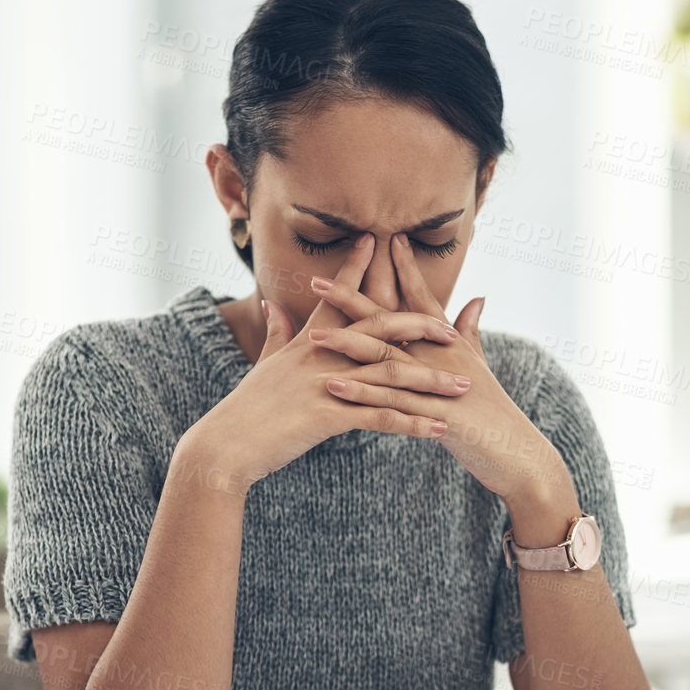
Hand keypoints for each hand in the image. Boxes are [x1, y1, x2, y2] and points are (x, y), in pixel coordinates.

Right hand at [182, 234, 475, 489]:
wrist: (224, 446)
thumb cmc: (245, 410)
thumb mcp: (262, 365)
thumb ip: (274, 333)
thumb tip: (271, 305)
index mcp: (306, 343)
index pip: (339, 300)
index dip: (358, 270)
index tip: (377, 243)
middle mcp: (319, 357)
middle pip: (378, 332)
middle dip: (419, 327)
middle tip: (452, 329)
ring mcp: (325, 384)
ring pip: (390, 377)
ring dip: (431, 382)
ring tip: (464, 386)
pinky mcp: (328, 416)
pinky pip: (380, 418)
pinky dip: (413, 422)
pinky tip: (440, 428)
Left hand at [307, 232, 572, 507]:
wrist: (515, 452)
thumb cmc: (493, 411)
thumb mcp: (480, 366)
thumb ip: (471, 331)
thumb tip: (476, 299)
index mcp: (449, 343)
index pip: (421, 298)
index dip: (402, 268)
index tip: (382, 239)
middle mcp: (442, 356)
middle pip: (392, 319)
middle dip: (353, 298)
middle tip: (316, 278)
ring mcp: (439, 384)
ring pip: (387, 358)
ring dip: (349, 344)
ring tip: (314, 335)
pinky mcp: (436, 415)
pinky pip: (392, 401)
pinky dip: (363, 392)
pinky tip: (334, 386)